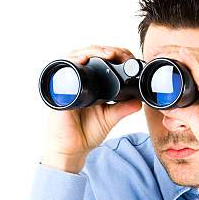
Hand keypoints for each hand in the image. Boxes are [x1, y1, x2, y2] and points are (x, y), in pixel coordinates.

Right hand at [41, 45, 141, 172]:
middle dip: (106, 50)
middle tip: (119, 54)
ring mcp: (68, 82)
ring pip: (78, 55)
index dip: (114, 55)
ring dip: (93, 51)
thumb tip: (139, 101)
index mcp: (91, 84)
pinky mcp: (59, 88)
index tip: (127, 58)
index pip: (100, 60)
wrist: (72, 149)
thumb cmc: (86, 133)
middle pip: (90, 54)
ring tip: (107, 54)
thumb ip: (123, 108)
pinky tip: (84, 59)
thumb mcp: (110, 118)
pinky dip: (73, 60)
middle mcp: (79, 80)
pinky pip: (64, 69)